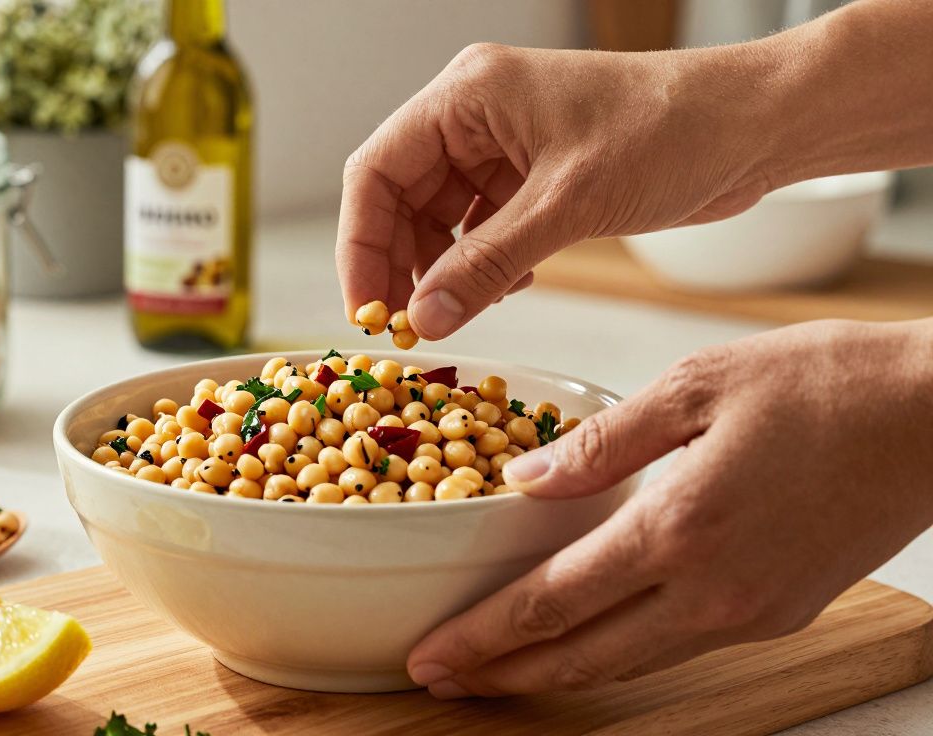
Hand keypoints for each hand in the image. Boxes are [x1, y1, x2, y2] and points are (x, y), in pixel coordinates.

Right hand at [334, 40, 776, 338]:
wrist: (755, 125)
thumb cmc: (672, 130)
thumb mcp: (569, 203)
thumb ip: (489, 264)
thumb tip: (424, 318)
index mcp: (467, 95)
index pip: (377, 170)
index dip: (361, 243)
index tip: (367, 308)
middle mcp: (475, 115)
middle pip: (399, 197)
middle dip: (398, 264)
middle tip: (404, 327)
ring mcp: (503, 146)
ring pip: (437, 219)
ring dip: (441, 271)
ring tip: (456, 313)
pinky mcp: (534, 177)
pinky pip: (480, 229)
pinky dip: (482, 266)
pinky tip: (507, 289)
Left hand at [406, 318, 932, 696]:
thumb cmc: (826, 385)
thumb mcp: (697, 386)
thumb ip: (602, 443)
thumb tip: (527, 482)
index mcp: (679, 530)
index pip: (551, 603)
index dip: (481, 637)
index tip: (430, 656)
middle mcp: (712, 593)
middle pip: (581, 659)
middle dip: (503, 676)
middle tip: (440, 680)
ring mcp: (750, 614)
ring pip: (629, 664)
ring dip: (556, 673)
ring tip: (499, 670)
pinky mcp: (780, 613)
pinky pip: (677, 646)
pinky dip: (617, 652)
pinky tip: (588, 635)